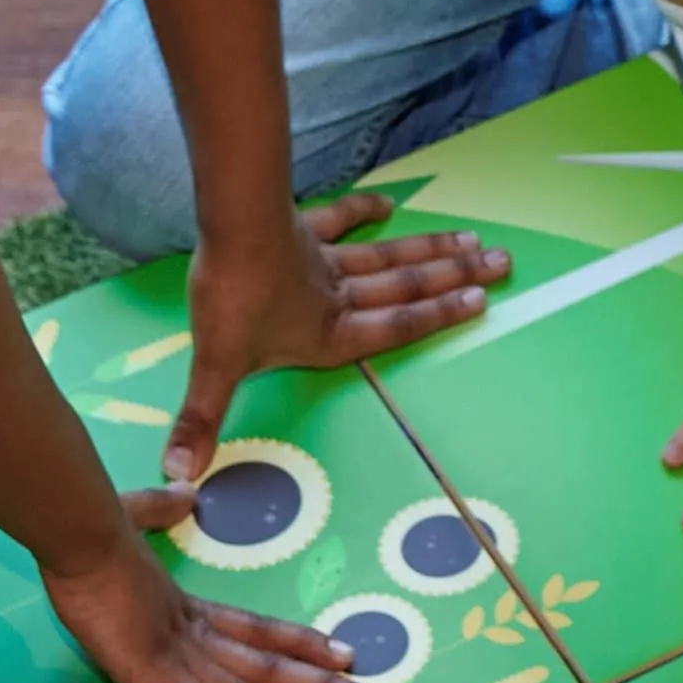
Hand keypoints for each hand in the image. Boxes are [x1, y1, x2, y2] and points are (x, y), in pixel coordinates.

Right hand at [50, 537, 374, 682]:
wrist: (81, 536)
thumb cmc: (97, 529)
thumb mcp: (134, 517)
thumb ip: (160, 510)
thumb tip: (184, 491)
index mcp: (191, 608)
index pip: (261, 629)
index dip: (304, 643)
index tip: (347, 654)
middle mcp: (198, 635)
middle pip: (272, 665)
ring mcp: (180, 658)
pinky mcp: (157, 677)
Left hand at [167, 189, 508, 481]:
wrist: (228, 230)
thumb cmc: (231, 299)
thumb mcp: (217, 366)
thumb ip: (203, 420)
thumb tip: (180, 476)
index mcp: (331, 335)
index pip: (396, 328)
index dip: (439, 316)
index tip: (481, 301)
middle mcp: (339, 298)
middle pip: (407, 288)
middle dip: (455, 277)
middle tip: (502, 263)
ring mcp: (325, 263)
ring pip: (389, 258)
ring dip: (432, 250)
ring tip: (475, 242)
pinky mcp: (304, 232)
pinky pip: (341, 220)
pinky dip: (365, 212)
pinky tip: (390, 205)